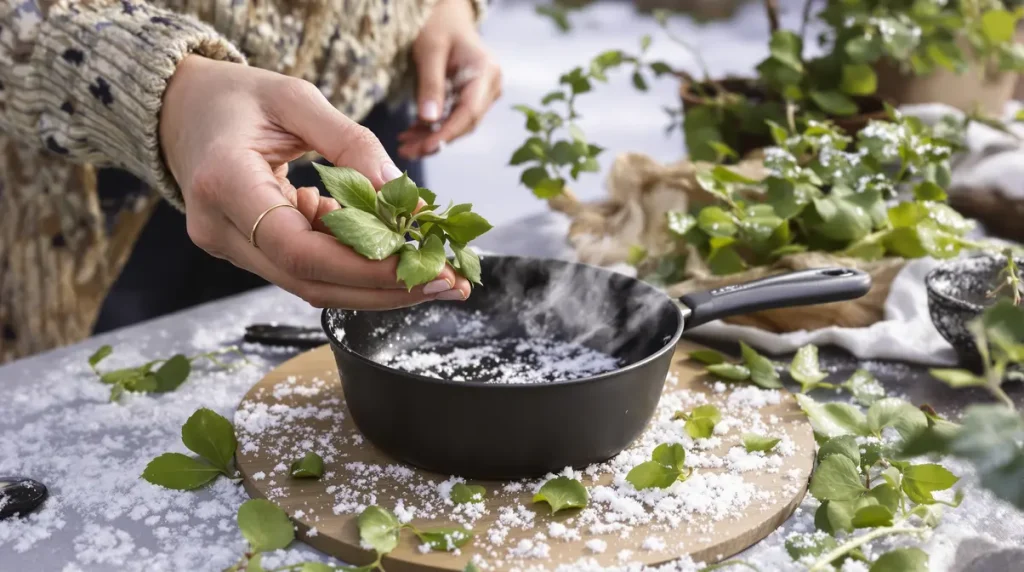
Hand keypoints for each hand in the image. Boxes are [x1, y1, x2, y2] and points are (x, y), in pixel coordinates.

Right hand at [159, 56, 471, 309]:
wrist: (181, 110)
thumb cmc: (236, 97)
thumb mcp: (296, 99)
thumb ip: (352, 144)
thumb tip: (403, 197)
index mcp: (223, 182)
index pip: (297, 248)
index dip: (362, 267)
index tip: (417, 263)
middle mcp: (218, 227)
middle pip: (308, 281)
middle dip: (384, 288)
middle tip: (446, 282)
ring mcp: (228, 246)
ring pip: (310, 284)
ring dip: (375, 284)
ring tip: (432, 272)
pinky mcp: (246, 251)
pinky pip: (305, 268)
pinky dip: (351, 264)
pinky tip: (389, 250)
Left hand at [398, 0, 501, 158]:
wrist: (447, 17)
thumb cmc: (438, 26)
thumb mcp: (429, 51)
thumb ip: (430, 85)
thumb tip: (429, 121)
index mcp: (486, 72)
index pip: (469, 111)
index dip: (449, 133)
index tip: (427, 147)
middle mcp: (490, 86)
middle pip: (465, 123)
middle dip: (436, 140)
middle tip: (407, 151)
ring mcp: (483, 94)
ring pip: (458, 125)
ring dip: (431, 137)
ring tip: (405, 145)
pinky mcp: (471, 98)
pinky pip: (453, 118)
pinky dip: (432, 128)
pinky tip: (412, 134)